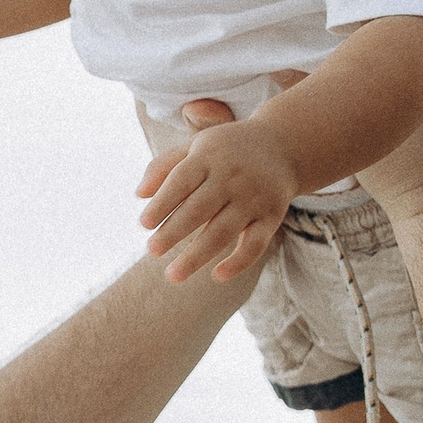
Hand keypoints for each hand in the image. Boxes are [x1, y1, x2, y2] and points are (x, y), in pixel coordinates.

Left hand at [135, 98, 293, 281]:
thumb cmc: (227, 150)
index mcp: (209, 156)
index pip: (182, 181)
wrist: (283, 145)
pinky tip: (217, 276)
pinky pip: (255, 243)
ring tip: (172, 275)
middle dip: (174, 232)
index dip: (163, 203)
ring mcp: (254, 198)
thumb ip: (164, 167)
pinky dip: (238, 262)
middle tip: (152, 251)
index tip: (144, 224)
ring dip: (197, 255)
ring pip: (223, 231)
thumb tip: (139, 195)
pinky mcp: (272, 216)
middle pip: (199, 209)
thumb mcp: (196, 146)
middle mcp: (232, 177)